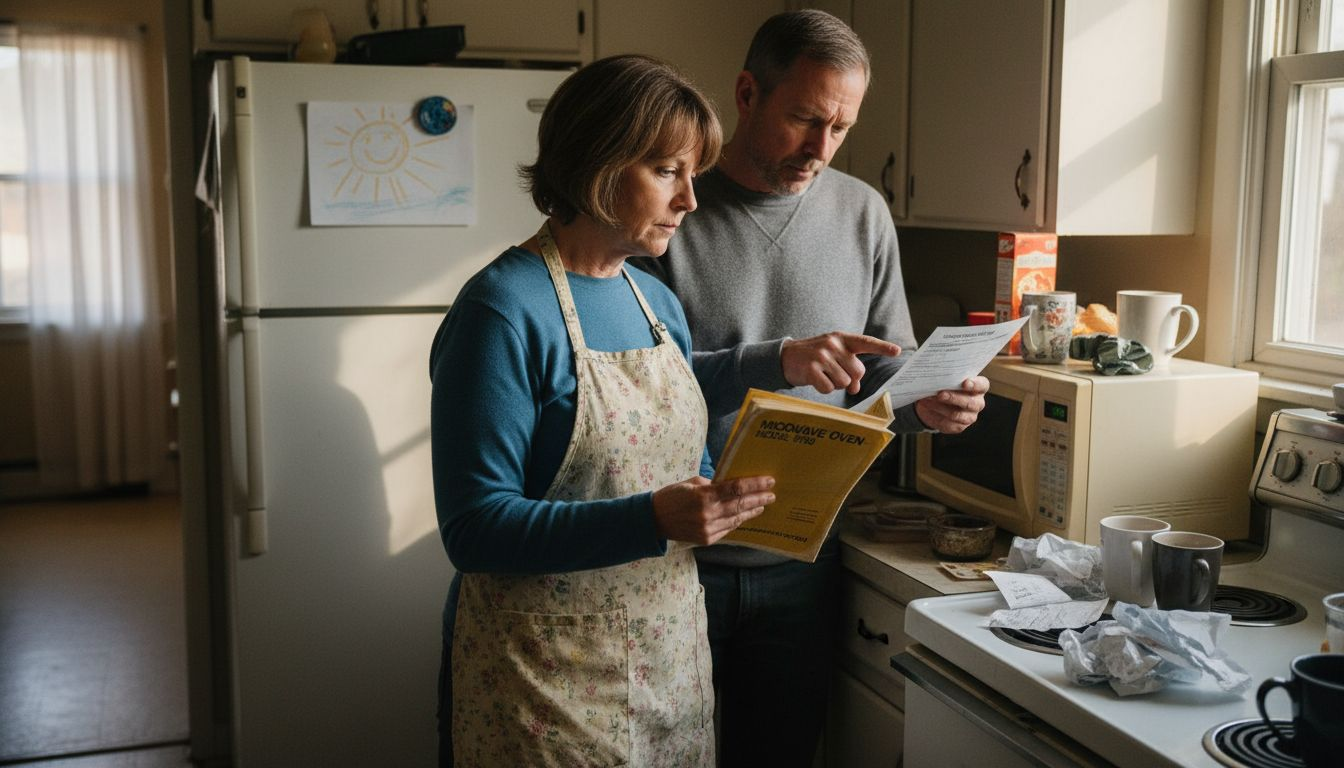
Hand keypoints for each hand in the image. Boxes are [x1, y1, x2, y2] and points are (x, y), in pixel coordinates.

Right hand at [651, 475, 775, 545]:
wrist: (653, 520)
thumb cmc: (672, 496)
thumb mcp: (691, 483)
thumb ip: (713, 484)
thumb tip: (732, 485)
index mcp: (704, 495)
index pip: (736, 488)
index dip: (755, 484)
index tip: (769, 481)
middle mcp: (708, 513)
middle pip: (741, 504)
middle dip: (759, 498)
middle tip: (772, 494)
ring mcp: (708, 529)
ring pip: (737, 519)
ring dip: (752, 511)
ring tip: (763, 505)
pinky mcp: (707, 539)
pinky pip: (728, 529)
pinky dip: (738, 521)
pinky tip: (745, 515)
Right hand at [780, 332, 900, 394]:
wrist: (785, 357)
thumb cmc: (814, 357)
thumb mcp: (832, 355)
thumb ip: (848, 367)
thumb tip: (856, 388)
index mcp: (841, 338)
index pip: (865, 342)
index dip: (882, 347)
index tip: (897, 351)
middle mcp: (833, 344)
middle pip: (857, 371)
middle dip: (850, 379)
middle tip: (835, 375)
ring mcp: (821, 356)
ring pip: (844, 382)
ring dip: (835, 384)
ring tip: (823, 375)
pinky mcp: (811, 369)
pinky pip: (829, 388)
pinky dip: (823, 389)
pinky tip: (814, 380)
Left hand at [914, 376, 988, 433]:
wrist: (937, 402)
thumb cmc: (946, 385)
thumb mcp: (948, 378)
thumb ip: (947, 377)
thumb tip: (936, 376)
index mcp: (979, 388)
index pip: (982, 385)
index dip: (975, 384)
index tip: (965, 382)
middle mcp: (977, 403)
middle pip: (969, 402)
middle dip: (953, 398)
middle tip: (940, 394)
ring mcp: (969, 416)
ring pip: (956, 414)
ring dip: (940, 407)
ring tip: (927, 399)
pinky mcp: (959, 426)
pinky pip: (948, 423)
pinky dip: (935, 414)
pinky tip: (926, 407)